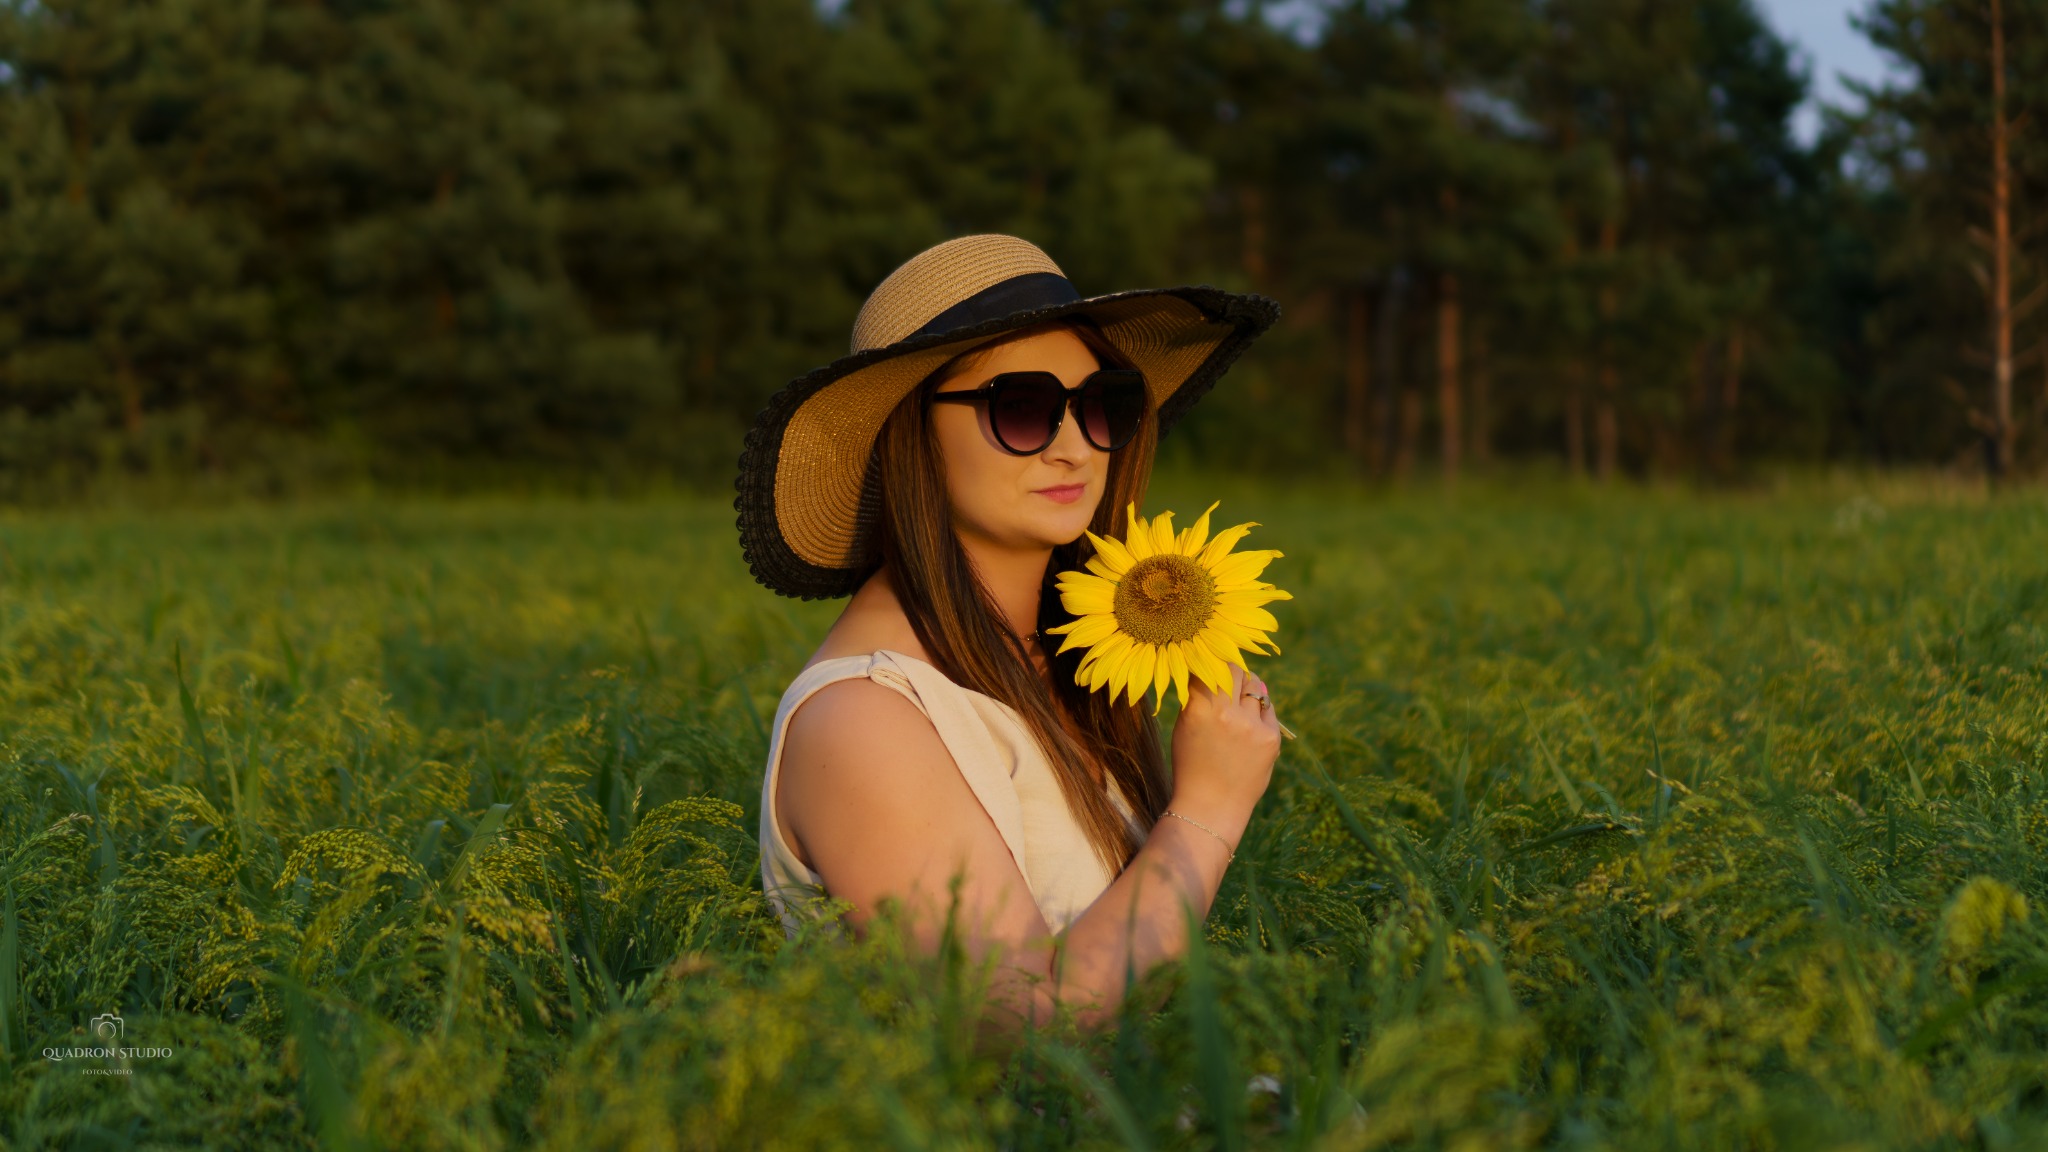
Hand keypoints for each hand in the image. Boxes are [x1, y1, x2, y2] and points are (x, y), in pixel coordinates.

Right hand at [1167, 662, 1281, 837]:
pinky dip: (1259, 708)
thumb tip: (1217, 667)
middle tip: (1225, 673)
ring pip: (1254, 685)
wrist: (1211, 806)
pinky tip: (1249, 719)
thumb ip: (1199, 697)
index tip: (1207, 662)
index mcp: (1200, 709)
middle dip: (1229, 668)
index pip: (1208, 666)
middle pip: (1234, 669)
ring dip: (1246, 686)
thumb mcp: (1185, 727)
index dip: (1207, 662)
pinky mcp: (1270, 738)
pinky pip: (1267, 707)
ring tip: (1238, 698)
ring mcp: (1252, 726)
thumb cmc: (1191, 765)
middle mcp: (1228, 713)